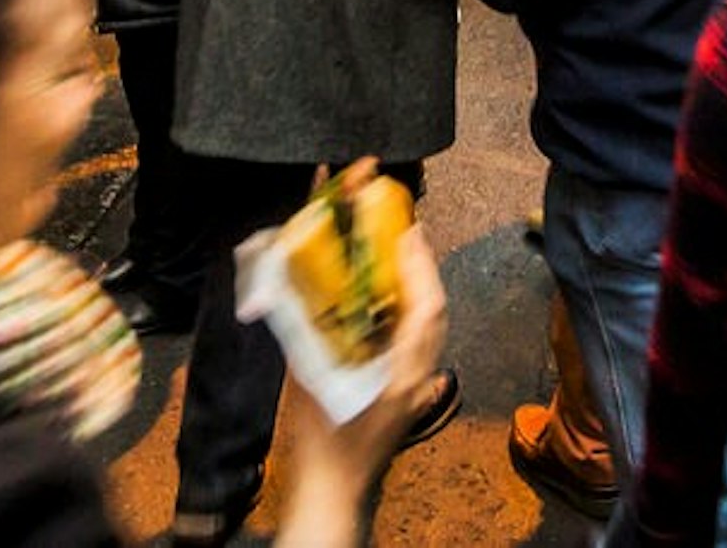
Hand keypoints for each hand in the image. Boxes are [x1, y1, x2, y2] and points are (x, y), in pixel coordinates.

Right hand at [274, 216, 450, 544]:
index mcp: (402, 371)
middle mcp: (417, 376)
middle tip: (402, 233)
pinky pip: (415, 345)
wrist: (332, 495)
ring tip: (396, 257)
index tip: (408, 232)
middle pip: (431, 311)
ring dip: (414, 290)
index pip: (425, 308)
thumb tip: (295, 290)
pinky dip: (405, 317)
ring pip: (426, 327)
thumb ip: (305, 334)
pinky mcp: (405, 396)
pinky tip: (389, 303)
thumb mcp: (307, 381)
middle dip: (419, 269)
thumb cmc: (322, 446)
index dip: (418, 266)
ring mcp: (416, 388)